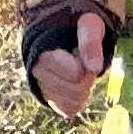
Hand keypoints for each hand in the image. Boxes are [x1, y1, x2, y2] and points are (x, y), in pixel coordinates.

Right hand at [19, 0, 110, 121]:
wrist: (64, 31)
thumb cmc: (77, 26)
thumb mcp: (88, 24)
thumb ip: (90, 42)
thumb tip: (95, 68)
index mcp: (42, 51)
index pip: (74, 73)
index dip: (85, 65)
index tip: (80, 51)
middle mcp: (38, 71)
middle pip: (76, 89)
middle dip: (86, 76)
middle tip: (81, 60)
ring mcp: (42, 87)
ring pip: (73, 101)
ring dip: (83, 87)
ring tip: (77, 69)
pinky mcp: (49, 99)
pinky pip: (69, 109)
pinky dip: (78, 99)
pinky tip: (76, 84)